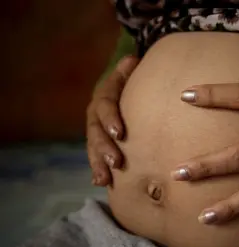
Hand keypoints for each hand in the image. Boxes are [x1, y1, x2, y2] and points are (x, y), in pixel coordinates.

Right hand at [86, 56, 138, 185]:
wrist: (123, 92)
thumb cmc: (132, 84)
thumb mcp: (129, 75)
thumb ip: (129, 70)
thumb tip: (132, 60)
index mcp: (104, 97)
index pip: (105, 106)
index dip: (110, 119)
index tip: (120, 133)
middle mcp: (96, 115)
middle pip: (96, 132)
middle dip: (104, 148)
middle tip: (115, 162)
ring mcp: (95, 131)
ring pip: (93, 148)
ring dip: (98, 163)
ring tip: (104, 179)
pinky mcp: (98, 144)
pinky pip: (95, 157)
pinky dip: (97, 170)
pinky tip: (100, 183)